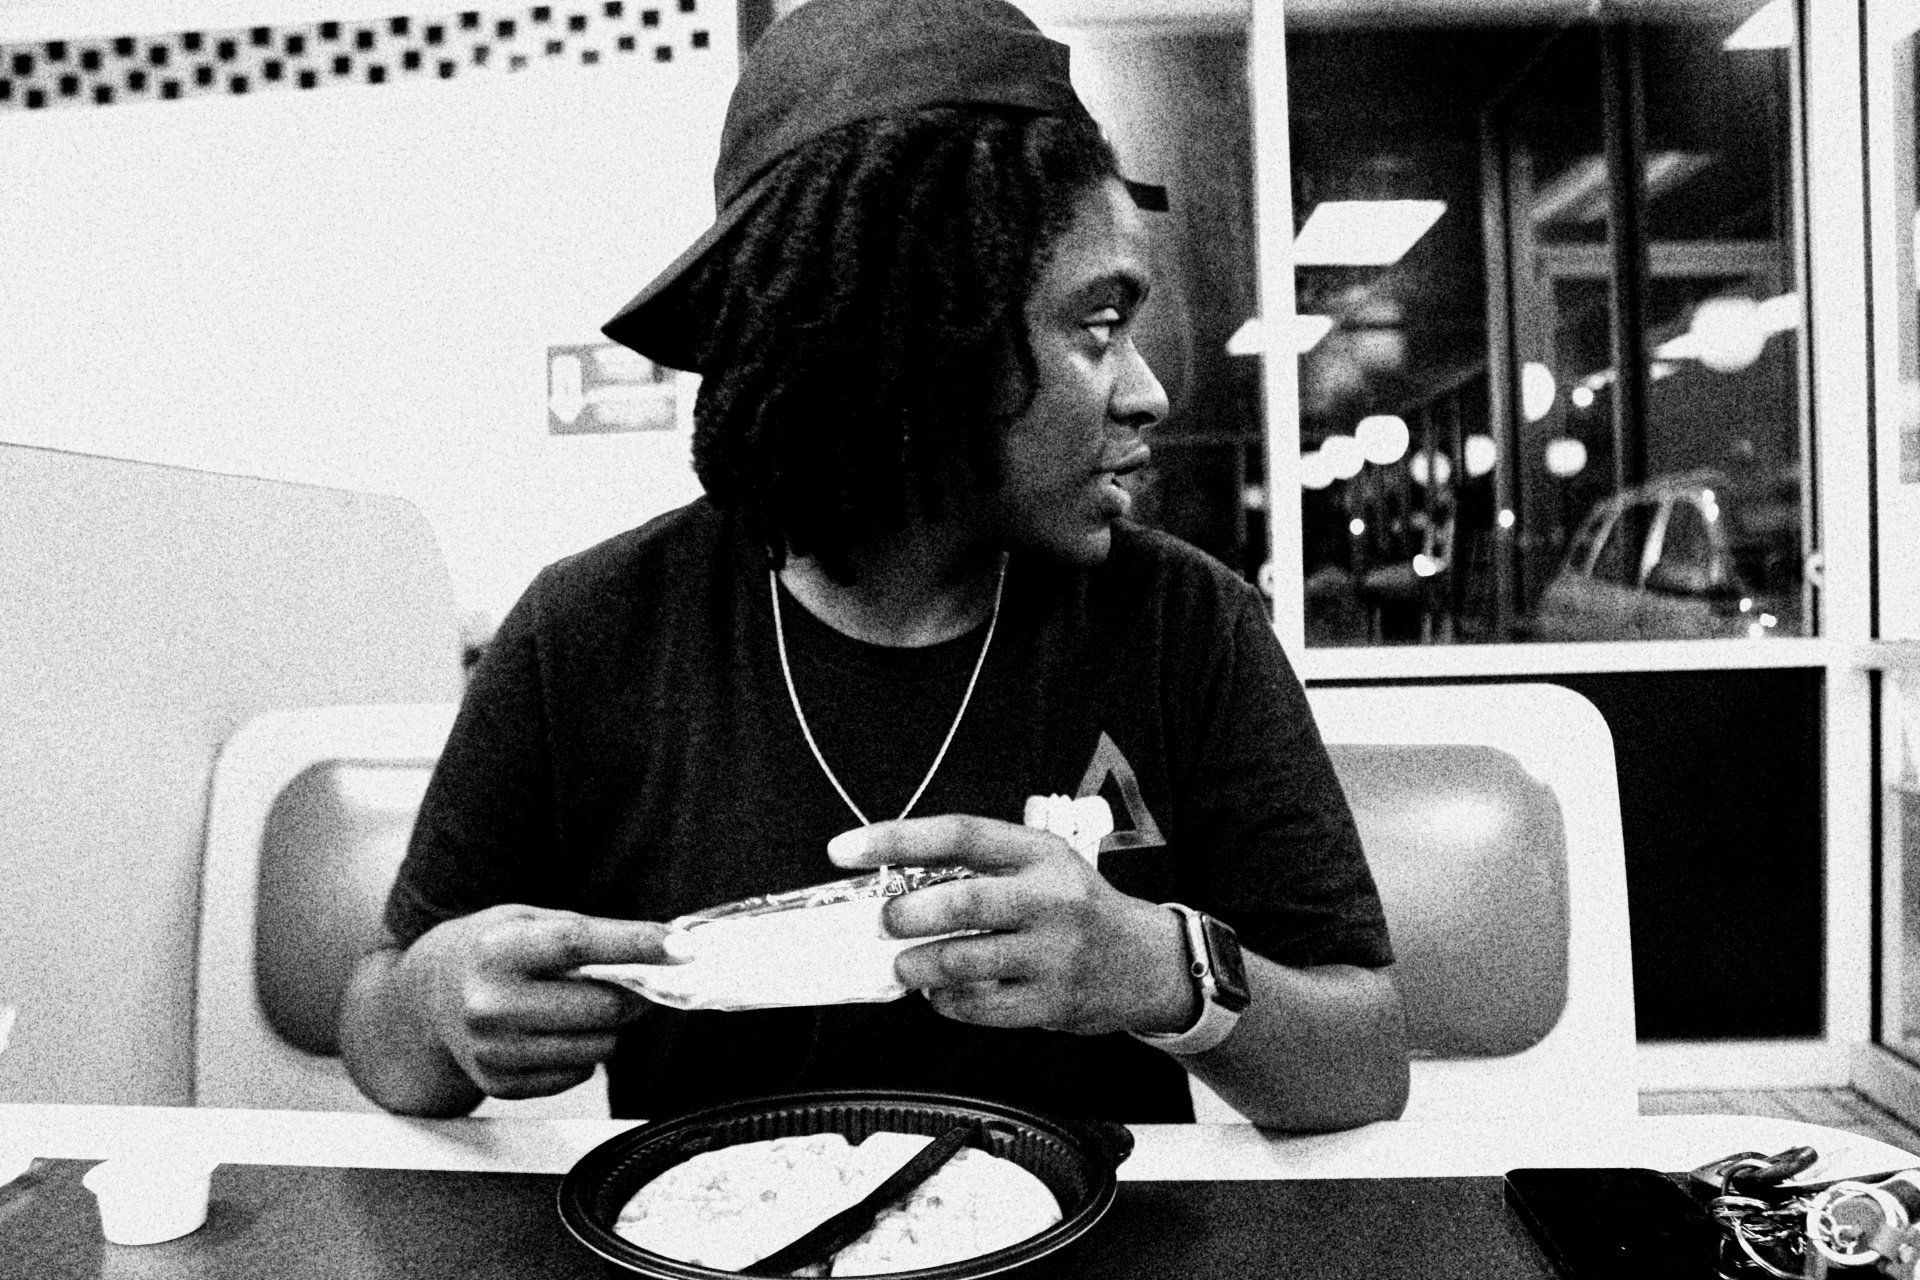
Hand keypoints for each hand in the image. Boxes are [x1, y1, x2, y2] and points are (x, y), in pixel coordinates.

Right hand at [399, 904, 670, 1098]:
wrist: (425, 1001)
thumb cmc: (487, 952)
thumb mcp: (524, 921)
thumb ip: (585, 934)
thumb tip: (660, 948)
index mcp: (496, 950)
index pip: (578, 944)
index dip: (635, 943)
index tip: (678, 945)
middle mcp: (491, 1004)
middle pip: (601, 1007)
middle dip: (635, 994)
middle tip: (639, 981)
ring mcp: (494, 1050)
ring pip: (598, 1047)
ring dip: (609, 1026)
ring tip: (584, 1005)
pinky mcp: (501, 1084)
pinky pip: (577, 1074)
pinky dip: (583, 1053)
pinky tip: (557, 1031)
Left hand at [827, 817, 1194, 1035]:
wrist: (1148, 962)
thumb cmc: (1079, 907)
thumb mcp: (1043, 864)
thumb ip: (982, 866)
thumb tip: (896, 879)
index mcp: (1040, 853)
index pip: (959, 834)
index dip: (896, 839)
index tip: (845, 849)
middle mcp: (1050, 898)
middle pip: (961, 902)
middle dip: (906, 915)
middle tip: (886, 922)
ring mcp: (1054, 954)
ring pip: (962, 961)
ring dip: (917, 964)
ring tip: (906, 964)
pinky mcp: (1052, 1002)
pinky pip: (979, 1006)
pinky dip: (946, 1001)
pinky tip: (942, 992)